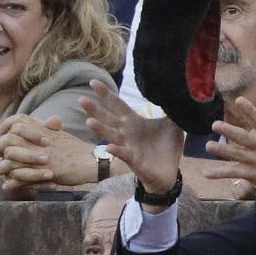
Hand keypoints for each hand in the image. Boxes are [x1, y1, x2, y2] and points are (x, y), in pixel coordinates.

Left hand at [0, 114, 99, 194]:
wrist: (92, 162)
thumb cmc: (78, 150)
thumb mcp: (60, 135)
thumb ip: (48, 129)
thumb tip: (42, 122)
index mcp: (43, 129)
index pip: (18, 120)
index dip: (6, 125)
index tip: (3, 133)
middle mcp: (39, 140)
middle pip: (9, 138)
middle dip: (0, 147)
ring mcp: (41, 155)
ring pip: (11, 157)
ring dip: (4, 166)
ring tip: (2, 173)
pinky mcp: (45, 170)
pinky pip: (22, 176)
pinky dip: (13, 182)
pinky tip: (7, 186)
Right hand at [81, 79, 183, 194]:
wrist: (170, 172)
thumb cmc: (167, 147)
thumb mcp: (172, 124)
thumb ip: (170, 109)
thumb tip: (174, 90)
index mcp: (134, 122)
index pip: (117, 105)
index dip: (105, 94)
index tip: (93, 82)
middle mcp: (127, 134)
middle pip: (108, 119)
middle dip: (95, 110)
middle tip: (81, 99)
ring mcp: (129, 147)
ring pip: (111, 137)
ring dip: (100, 130)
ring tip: (89, 122)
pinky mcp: (135, 162)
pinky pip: (124, 155)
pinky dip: (117, 151)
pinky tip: (109, 147)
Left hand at [196, 80, 255, 206]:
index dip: (248, 110)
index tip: (238, 100)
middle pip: (243, 137)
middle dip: (229, 131)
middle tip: (215, 125)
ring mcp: (255, 160)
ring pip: (236, 155)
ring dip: (222, 151)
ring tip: (208, 146)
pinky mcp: (251, 173)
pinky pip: (233, 172)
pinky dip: (220, 173)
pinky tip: (206, 173)